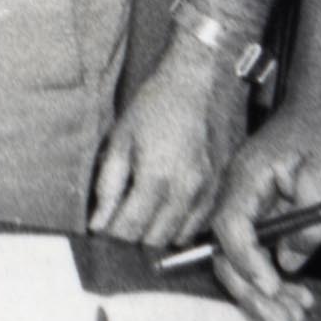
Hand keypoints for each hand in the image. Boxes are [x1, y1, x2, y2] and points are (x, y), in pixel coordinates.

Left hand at [91, 33, 249, 247]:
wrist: (202, 80)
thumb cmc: (157, 103)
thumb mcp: (120, 138)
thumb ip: (109, 185)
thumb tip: (98, 222)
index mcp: (157, 179)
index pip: (129, 231)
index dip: (110, 234)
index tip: (100, 226)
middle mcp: (187, 193)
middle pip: (154, 241)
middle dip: (132, 237)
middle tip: (119, 218)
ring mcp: (209, 192)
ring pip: (178, 237)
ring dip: (158, 233)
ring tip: (143, 213)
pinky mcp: (222, 188)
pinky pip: (200, 224)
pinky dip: (181, 225)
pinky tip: (168, 207)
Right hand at [205, 91, 320, 320]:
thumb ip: (308, 221)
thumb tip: (288, 262)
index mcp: (246, 178)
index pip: (230, 227)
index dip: (247, 262)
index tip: (273, 287)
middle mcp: (239, 192)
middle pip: (229, 251)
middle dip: (253, 292)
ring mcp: (250, 202)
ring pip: (243, 256)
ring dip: (264, 292)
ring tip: (295, 318)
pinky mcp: (264, 210)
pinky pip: (260, 249)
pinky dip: (275, 276)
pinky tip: (297, 294)